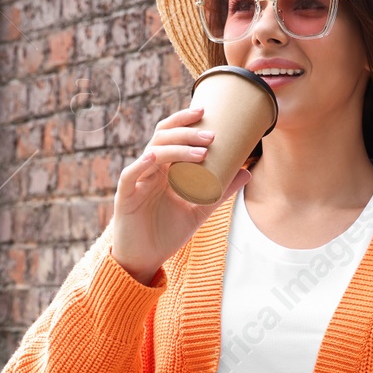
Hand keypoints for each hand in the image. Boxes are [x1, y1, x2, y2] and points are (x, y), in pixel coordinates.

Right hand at [110, 107, 251, 282]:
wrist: (146, 260)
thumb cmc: (167, 233)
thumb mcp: (199, 210)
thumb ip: (220, 191)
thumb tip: (247, 172)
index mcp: (164, 169)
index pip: (171, 136)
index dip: (184, 121)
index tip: (205, 112)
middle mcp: (149, 171)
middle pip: (162, 138)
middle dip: (186, 133)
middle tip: (211, 135)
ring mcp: (136, 182)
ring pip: (152, 153)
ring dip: (176, 148)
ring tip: (201, 152)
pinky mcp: (125, 198)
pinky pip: (130, 176)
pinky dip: (141, 164)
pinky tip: (154, 157)